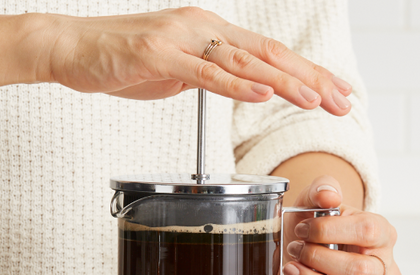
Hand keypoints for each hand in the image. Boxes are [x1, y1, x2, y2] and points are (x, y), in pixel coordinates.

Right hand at [38, 7, 351, 112]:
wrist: (75, 49)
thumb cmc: (123, 60)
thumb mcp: (175, 69)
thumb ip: (205, 75)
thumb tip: (229, 86)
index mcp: (211, 34)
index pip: (269, 56)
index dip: (306, 74)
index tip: (334, 93)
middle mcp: (204, 28)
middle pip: (269, 55)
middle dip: (312, 78)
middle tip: (344, 100)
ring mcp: (183, 39)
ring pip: (245, 62)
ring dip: (286, 81)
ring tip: (319, 99)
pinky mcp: (159, 56)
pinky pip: (206, 73)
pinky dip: (237, 84)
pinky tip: (264, 93)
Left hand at [283, 175, 401, 274]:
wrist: (306, 252)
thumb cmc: (313, 231)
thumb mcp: (313, 203)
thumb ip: (322, 190)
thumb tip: (328, 196)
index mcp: (381, 234)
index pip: (367, 232)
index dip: (328, 231)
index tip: (302, 229)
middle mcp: (384, 267)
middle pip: (360, 270)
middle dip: (317, 260)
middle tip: (295, 251)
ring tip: (293, 271)